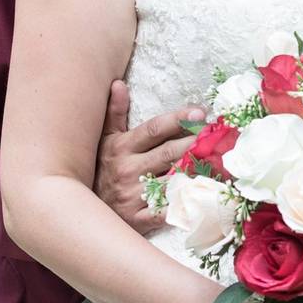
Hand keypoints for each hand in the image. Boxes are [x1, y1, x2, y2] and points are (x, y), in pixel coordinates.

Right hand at [93, 80, 203, 234]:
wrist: (82, 209)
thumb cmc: (100, 170)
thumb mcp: (105, 140)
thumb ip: (114, 113)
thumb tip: (118, 84)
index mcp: (122, 147)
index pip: (155, 129)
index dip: (178, 120)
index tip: (200, 114)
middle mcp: (128, 169)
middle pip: (169, 152)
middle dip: (194, 144)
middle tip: (218, 138)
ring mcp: (133, 194)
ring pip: (171, 181)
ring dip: (195, 173)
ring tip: (219, 165)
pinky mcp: (138, 218)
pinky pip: (166, 212)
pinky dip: (184, 205)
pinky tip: (203, 198)